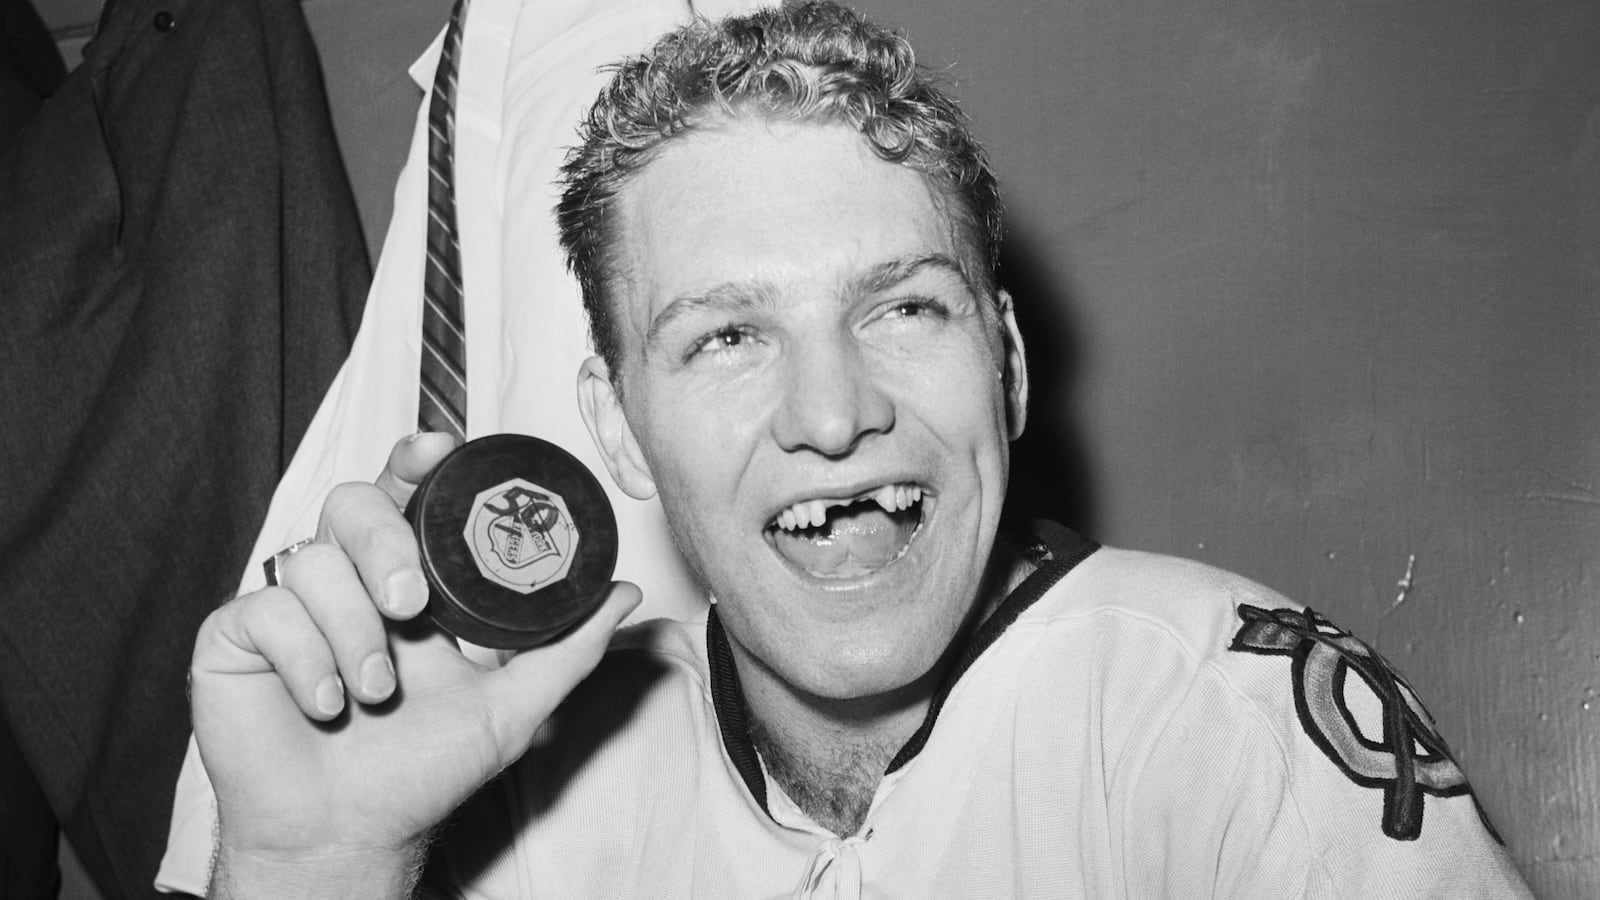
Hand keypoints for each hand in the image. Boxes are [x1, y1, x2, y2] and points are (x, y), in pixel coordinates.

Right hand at [190, 432, 640, 896]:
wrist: (351, 835)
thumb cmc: (421, 772)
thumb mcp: (511, 706)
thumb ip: (567, 647)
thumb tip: (625, 593)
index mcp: (404, 578)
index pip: (404, 493)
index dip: (414, 460)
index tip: (438, 450)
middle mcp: (345, 579)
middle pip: (353, 503)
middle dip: (385, 545)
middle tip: (411, 607)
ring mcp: (288, 605)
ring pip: (310, 557)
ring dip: (353, 629)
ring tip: (375, 692)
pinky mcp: (235, 637)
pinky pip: (264, 609)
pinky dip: (307, 659)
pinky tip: (326, 704)